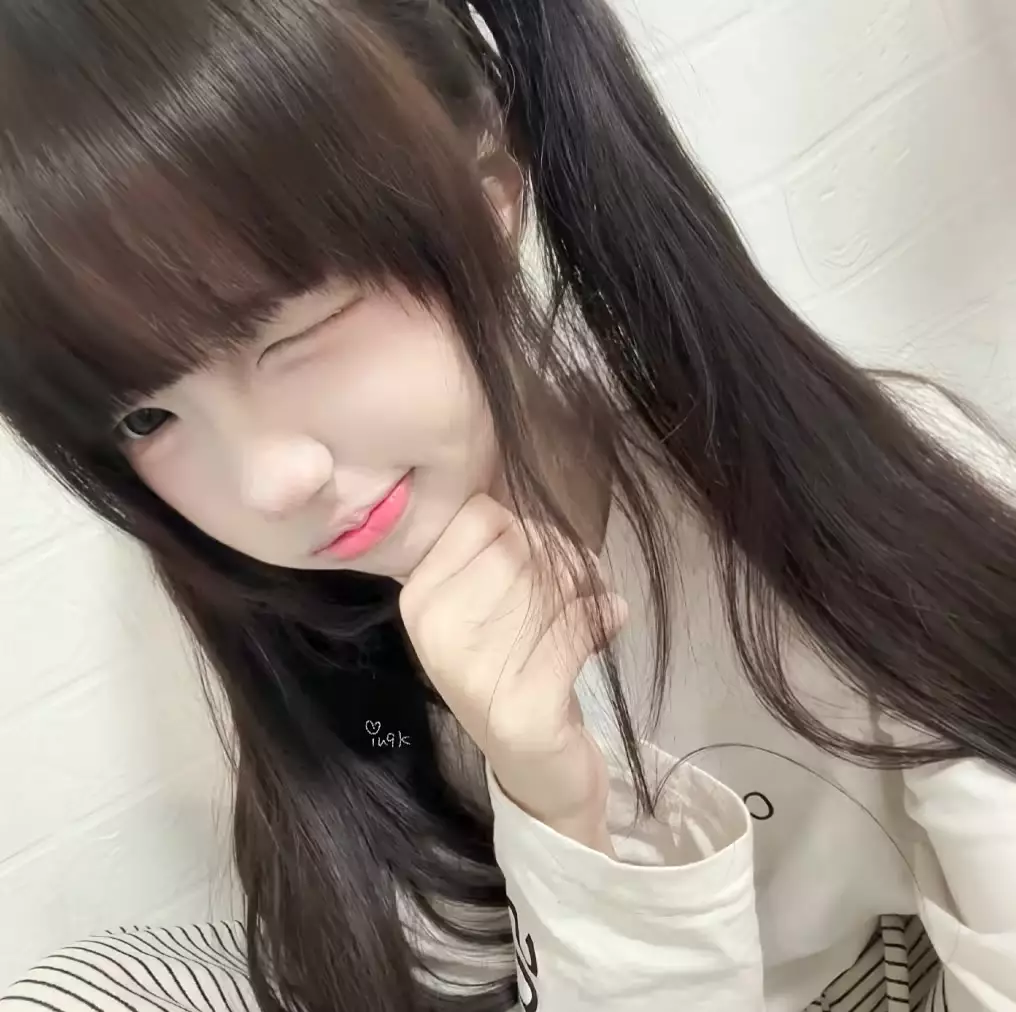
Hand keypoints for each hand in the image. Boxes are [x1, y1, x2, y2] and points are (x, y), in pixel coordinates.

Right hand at [400, 495, 626, 849]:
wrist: (535, 769)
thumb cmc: (513, 669)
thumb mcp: (489, 608)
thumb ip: (503, 551)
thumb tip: (545, 489)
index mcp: (420, 598)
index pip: (482, 515)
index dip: (528, 525)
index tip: (548, 551)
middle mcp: (436, 631)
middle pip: (522, 545)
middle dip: (567, 556)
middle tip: (586, 578)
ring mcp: (474, 672)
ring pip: (554, 582)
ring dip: (589, 587)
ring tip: (596, 603)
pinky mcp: (522, 706)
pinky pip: (579, 628)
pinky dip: (604, 618)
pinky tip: (611, 622)